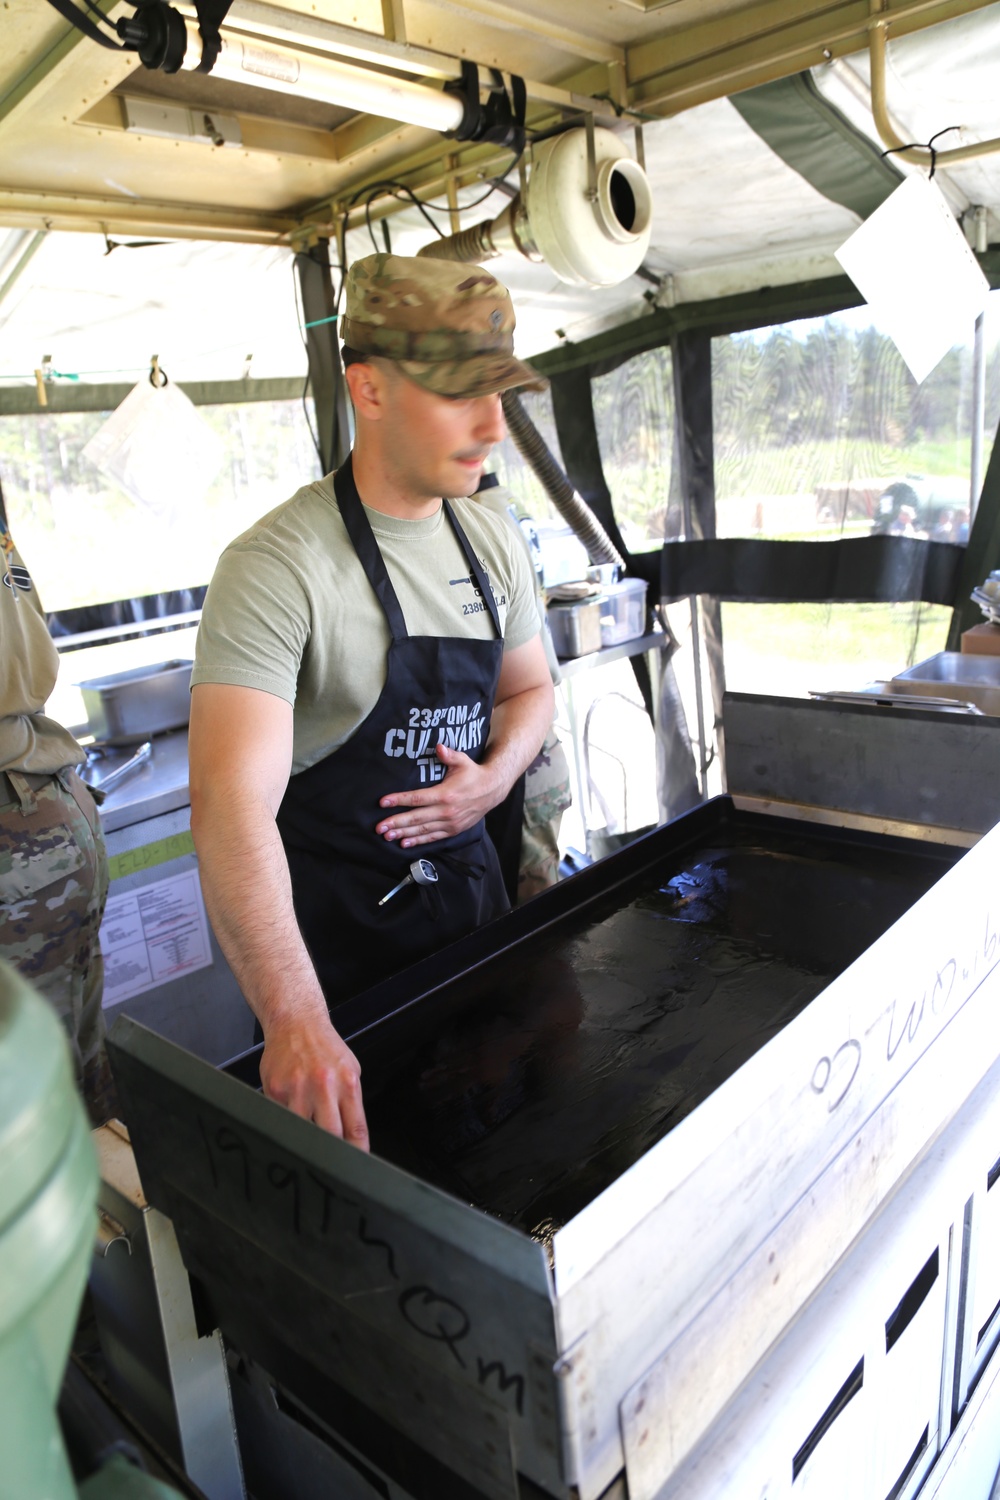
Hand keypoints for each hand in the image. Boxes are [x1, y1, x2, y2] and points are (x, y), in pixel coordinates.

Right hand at [259, 1013, 369, 1148]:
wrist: (295, 1023)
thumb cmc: (324, 1047)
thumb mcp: (350, 1070)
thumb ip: (351, 1102)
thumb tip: (353, 1137)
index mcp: (346, 1083)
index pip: (355, 1128)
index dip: (356, 1153)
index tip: (354, 1165)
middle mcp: (323, 1086)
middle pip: (329, 1135)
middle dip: (331, 1151)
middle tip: (329, 1159)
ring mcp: (296, 1089)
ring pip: (301, 1131)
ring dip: (305, 1138)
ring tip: (307, 1136)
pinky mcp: (274, 1090)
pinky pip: (280, 1118)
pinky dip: (285, 1123)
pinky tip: (289, 1117)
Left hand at [376, 744, 501, 848]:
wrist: (493, 790)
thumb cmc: (474, 774)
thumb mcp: (463, 761)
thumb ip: (449, 755)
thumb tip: (438, 747)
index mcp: (446, 794)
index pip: (417, 798)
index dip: (399, 800)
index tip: (383, 802)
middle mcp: (446, 811)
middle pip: (416, 818)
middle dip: (396, 822)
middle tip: (379, 827)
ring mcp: (450, 823)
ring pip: (423, 830)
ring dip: (404, 833)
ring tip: (387, 836)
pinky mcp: (453, 830)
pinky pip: (433, 837)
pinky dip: (418, 841)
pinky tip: (405, 842)